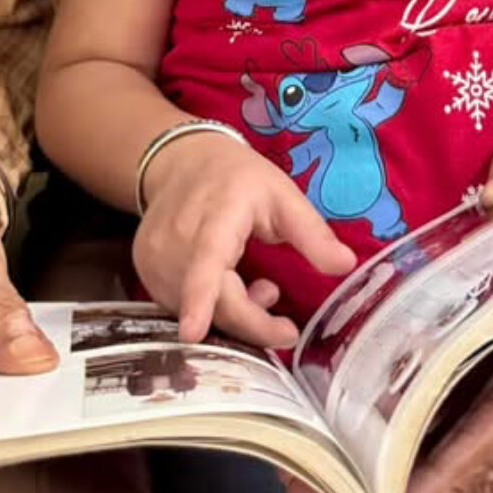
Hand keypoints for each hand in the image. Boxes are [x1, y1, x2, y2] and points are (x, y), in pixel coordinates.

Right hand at [133, 135, 355, 348]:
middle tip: (285, 324)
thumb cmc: (238, 179)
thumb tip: (347, 265)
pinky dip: (210, 307)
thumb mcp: (282, 195)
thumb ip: (313, 233)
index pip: (205, 262)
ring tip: (257, 285)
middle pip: (212, 301)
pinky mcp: (145, 271)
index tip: (191, 332)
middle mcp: (177, 239)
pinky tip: (228, 286)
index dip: (199, 299)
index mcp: (216, 216)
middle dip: (253, 322)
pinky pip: (180, 306)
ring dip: (234, 312)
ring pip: (195, 310)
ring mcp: (154, 257)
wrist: (181, 161)